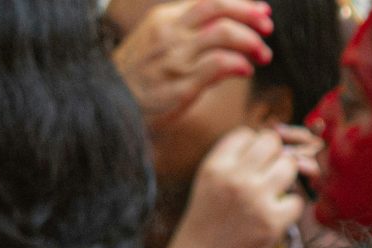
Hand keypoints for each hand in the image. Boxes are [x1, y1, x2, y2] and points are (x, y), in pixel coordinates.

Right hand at [114, 0, 273, 128]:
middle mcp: (170, 34)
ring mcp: (176, 59)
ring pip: (226, 33)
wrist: (104, 112)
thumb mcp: (147, 45)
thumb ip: (178, 33)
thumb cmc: (128, 83)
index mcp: (162, 20)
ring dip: (252, 42)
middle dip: (251, 14)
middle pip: (220, 8)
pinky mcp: (182, 84)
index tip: (260, 11)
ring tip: (261, 54)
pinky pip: (222, 64)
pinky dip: (240, 64)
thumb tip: (216, 28)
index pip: (209, 0)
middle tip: (267, 27)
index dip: (241, 3)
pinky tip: (245, 70)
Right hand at [172, 124, 319, 247]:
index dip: (251, 149)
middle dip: (272, 158)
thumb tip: (282, 145)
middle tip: (263, 180)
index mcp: (214, 167)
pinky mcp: (272, 222)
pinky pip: (296, 200)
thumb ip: (235, 162)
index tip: (247, 167)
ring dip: (284, 179)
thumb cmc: (205, 227)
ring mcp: (255, 199)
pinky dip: (287, 210)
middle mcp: (234, 178)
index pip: (247, 134)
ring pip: (289, 165)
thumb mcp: (208, 186)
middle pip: (272, 143)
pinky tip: (270, 220)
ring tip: (270, 196)